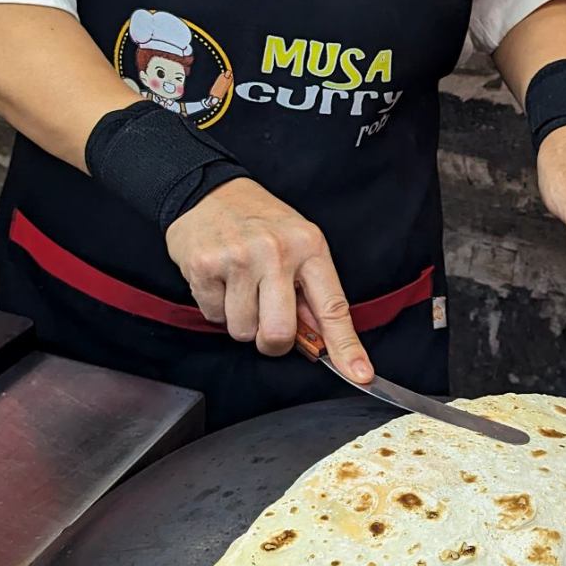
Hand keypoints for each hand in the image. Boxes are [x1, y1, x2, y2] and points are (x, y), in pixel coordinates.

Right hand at [165, 178, 373, 381]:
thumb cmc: (260, 224)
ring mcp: (239, 258)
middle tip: (266, 322)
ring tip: (240, 287)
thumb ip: (311, 293)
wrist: (208, 191)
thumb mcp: (299, 245)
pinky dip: (216, 307)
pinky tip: (220, 280)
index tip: (361, 375)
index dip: (347, 347)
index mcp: (310, 248)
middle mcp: (276, 252)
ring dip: (241, 321)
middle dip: (271, 341)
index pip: (333, 308)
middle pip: (279, 333)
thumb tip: (323, 343)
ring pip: (243, 330)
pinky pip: (213, 316)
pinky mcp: (205, 265)